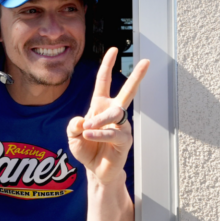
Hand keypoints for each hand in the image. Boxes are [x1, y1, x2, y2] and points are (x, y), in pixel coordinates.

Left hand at [67, 48, 148, 184]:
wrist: (95, 170)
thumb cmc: (86, 148)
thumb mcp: (73, 135)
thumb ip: (73, 125)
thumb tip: (82, 120)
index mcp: (100, 106)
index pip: (104, 82)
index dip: (107, 66)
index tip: (113, 50)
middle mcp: (114, 113)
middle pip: (127, 92)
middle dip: (137, 77)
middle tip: (147, 62)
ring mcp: (121, 126)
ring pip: (114, 115)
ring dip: (100, 121)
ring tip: (88, 128)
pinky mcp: (124, 140)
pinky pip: (113, 133)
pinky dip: (99, 134)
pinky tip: (90, 135)